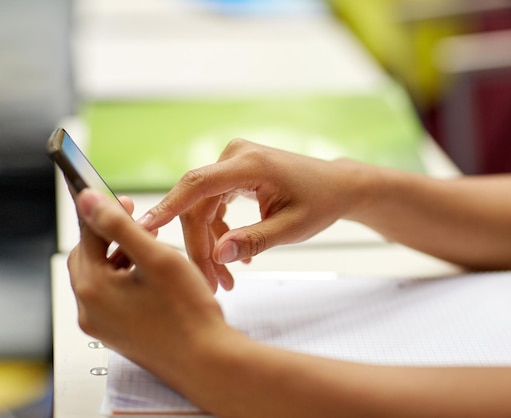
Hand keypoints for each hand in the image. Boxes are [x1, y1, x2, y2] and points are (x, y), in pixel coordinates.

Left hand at [68, 189, 225, 369]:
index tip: (127, 200)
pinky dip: (128, 280)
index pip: (87, 236)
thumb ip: (119, 225)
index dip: (107, 212)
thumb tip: (87, 200)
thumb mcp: (155, 258)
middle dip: (114, 236)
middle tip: (142, 224)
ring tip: (154, 250)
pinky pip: (113, 297)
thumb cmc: (187, 312)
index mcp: (93, 288)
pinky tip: (154, 277)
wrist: (206, 359)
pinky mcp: (117, 334)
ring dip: (123, 257)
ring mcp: (102, 326)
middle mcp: (90, 310)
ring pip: (103, 277)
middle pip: (91, 257)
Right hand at [138, 139, 357, 290]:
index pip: (197, 185)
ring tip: (225, 280)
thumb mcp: (292, 228)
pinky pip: (214, 205)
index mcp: (250, 164)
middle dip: (200, 248)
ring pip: (203, 208)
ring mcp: (233, 163)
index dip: (167, 207)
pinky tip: (236, 256)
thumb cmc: (320, 203)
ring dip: (210, 244)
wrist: (336, 186)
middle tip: (212, 284)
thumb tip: (218, 256)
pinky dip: (220, 232)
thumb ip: (254, 240)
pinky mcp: (233, 173)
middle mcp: (236, 157)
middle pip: (197, 205)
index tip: (143, 229)